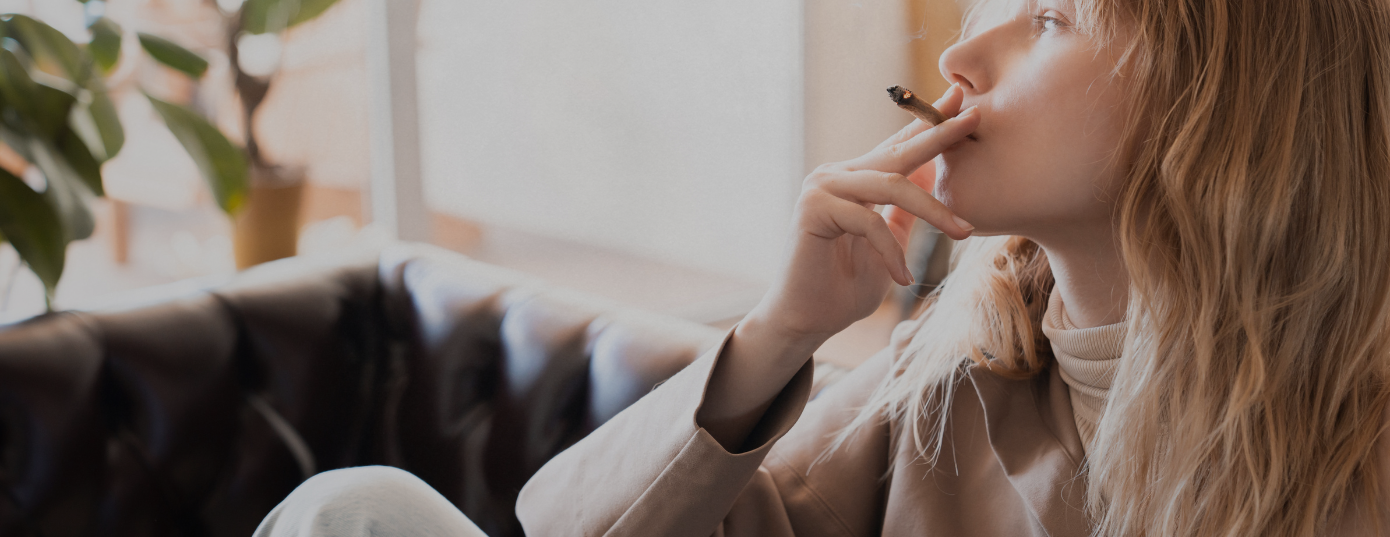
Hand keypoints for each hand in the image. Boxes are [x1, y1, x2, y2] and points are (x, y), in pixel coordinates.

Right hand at [749, 84, 977, 347]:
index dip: (929, 125)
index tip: (962, 100)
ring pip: (890, 185)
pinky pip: (868, 221)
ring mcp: (821, 187)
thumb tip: (934, 176)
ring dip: (933, 210)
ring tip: (964, 232)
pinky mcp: (813, 208)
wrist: (804, 320)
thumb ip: (904, 213)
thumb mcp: (888, 244)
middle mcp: (836, 175)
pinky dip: (891, 251)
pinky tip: (902, 279)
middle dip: (939, 136)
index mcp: (855, 180)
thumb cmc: (844, 288)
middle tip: (974, 118)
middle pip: (897, 152)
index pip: (897, 146)